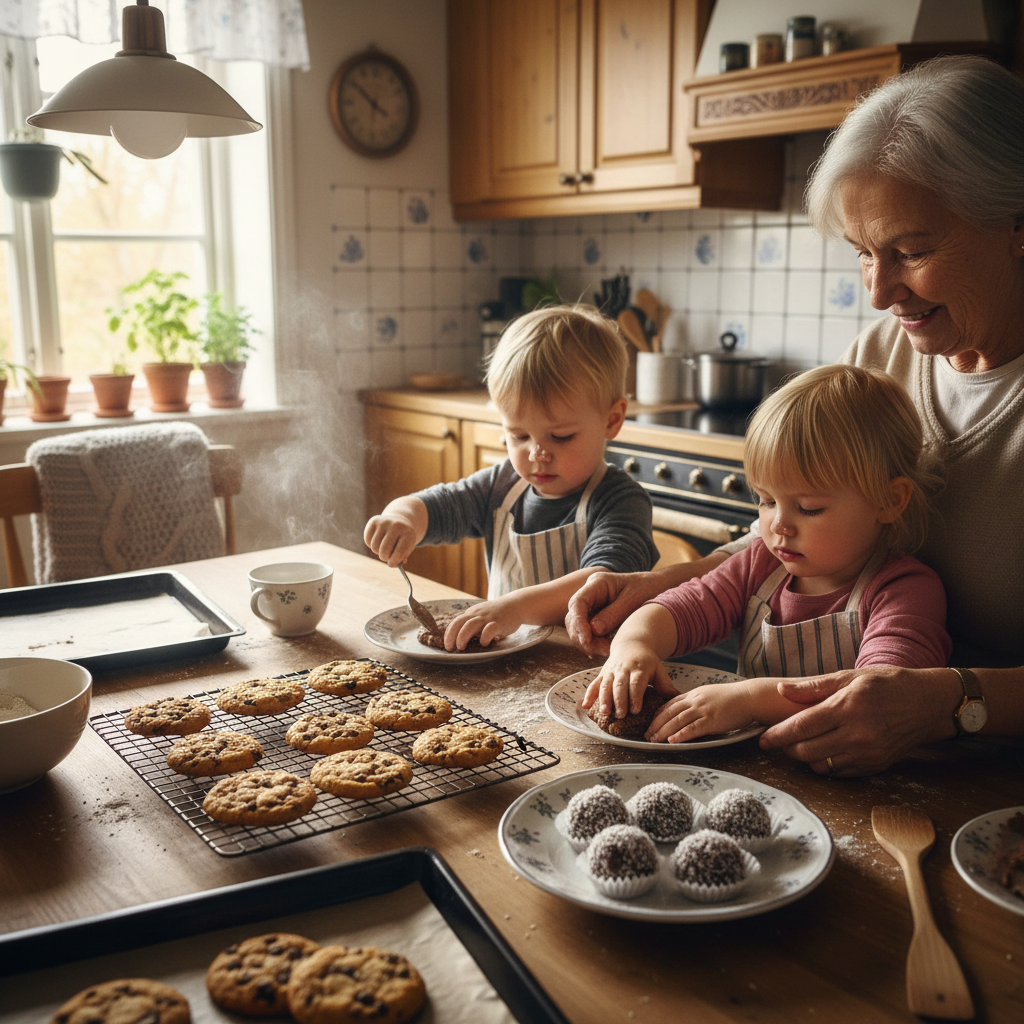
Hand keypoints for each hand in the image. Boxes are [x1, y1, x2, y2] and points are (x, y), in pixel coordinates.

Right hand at [363, 511, 418, 566]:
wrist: (400, 521)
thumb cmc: (403, 539)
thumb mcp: (407, 548)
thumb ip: (401, 558)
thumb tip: (392, 563)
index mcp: (408, 533)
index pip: (399, 553)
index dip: (393, 562)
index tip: (391, 563)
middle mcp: (396, 525)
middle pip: (384, 551)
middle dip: (384, 557)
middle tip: (387, 556)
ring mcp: (384, 522)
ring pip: (374, 547)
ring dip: (377, 551)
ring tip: (383, 547)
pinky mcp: (374, 521)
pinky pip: (367, 540)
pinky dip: (371, 545)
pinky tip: (378, 541)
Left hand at [442, 598, 521, 650]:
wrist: (515, 605)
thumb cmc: (497, 614)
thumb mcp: (482, 616)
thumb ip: (472, 625)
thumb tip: (460, 639)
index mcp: (472, 613)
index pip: (456, 622)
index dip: (449, 633)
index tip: (447, 644)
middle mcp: (477, 614)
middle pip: (459, 622)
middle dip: (451, 635)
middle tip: (449, 647)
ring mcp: (488, 618)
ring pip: (470, 625)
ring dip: (462, 636)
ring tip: (461, 647)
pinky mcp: (499, 623)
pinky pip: (489, 629)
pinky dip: (484, 637)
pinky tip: (484, 643)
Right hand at [565, 570, 664, 656]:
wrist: (655, 587)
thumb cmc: (646, 589)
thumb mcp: (632, 601)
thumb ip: (613, 614)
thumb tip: (594, 630)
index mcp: (597, 583)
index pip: (578, 603)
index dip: (578, 623)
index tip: (587, 640)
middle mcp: (590, 593)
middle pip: (574, 617)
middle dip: (584, 637)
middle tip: (602, 650)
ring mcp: (591, 604)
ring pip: (579, 627)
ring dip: (590, 642)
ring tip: (607, 650)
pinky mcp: (595, 615)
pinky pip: (588, 631)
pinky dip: (594, 642)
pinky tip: (603, 650)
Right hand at [580, 642, 670, 717]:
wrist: (632, 643)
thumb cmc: (647, 661)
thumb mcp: (659, 670)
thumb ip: (666, 686)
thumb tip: (679, 701)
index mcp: (639, 668)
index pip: (636, 683)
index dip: (635, 696)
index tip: (635, 710)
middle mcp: (624, 669)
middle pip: (620, 685)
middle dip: (619, 700)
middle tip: (620, 715)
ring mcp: (611, 671)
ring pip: (606, 684)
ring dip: (604, 698)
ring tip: (604, 712)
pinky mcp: (602, 673)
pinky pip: (594, 683)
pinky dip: (588, 694)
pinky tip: (585, 705)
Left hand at [645, 681, 756, 742]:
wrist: (749, 697)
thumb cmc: (733, 698)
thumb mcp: (710, 695)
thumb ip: (697, 702)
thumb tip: (687, 711)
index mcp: (694, 694)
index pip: (670, 703)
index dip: (658, 714)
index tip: (651, 722)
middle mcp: (695, 700)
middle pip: (669, 712)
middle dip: (656, 724)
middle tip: (647, 734)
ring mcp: (703, 710)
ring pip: (677, 720)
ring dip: (663, 731)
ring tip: (654, 740)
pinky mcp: (712, 720)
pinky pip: (692, 728)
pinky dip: (680, 735)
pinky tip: (672, 741)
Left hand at [758, 666, 959, 775]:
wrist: (929, 704)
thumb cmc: (888, 684)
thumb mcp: (851, 676)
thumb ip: (813, 687)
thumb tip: (781, 690)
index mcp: (847, 708)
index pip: (802, 727)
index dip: (778, 735)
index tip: (762, 739)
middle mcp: (857, 734)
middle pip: (807, 751)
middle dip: (788, 747)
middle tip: (780, 739)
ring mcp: (868, 753)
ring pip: (821, 765)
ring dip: (806, 757)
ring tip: (801, 744)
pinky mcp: (876, 765)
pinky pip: (840, 772)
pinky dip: (826, 764)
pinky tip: (824, 750)